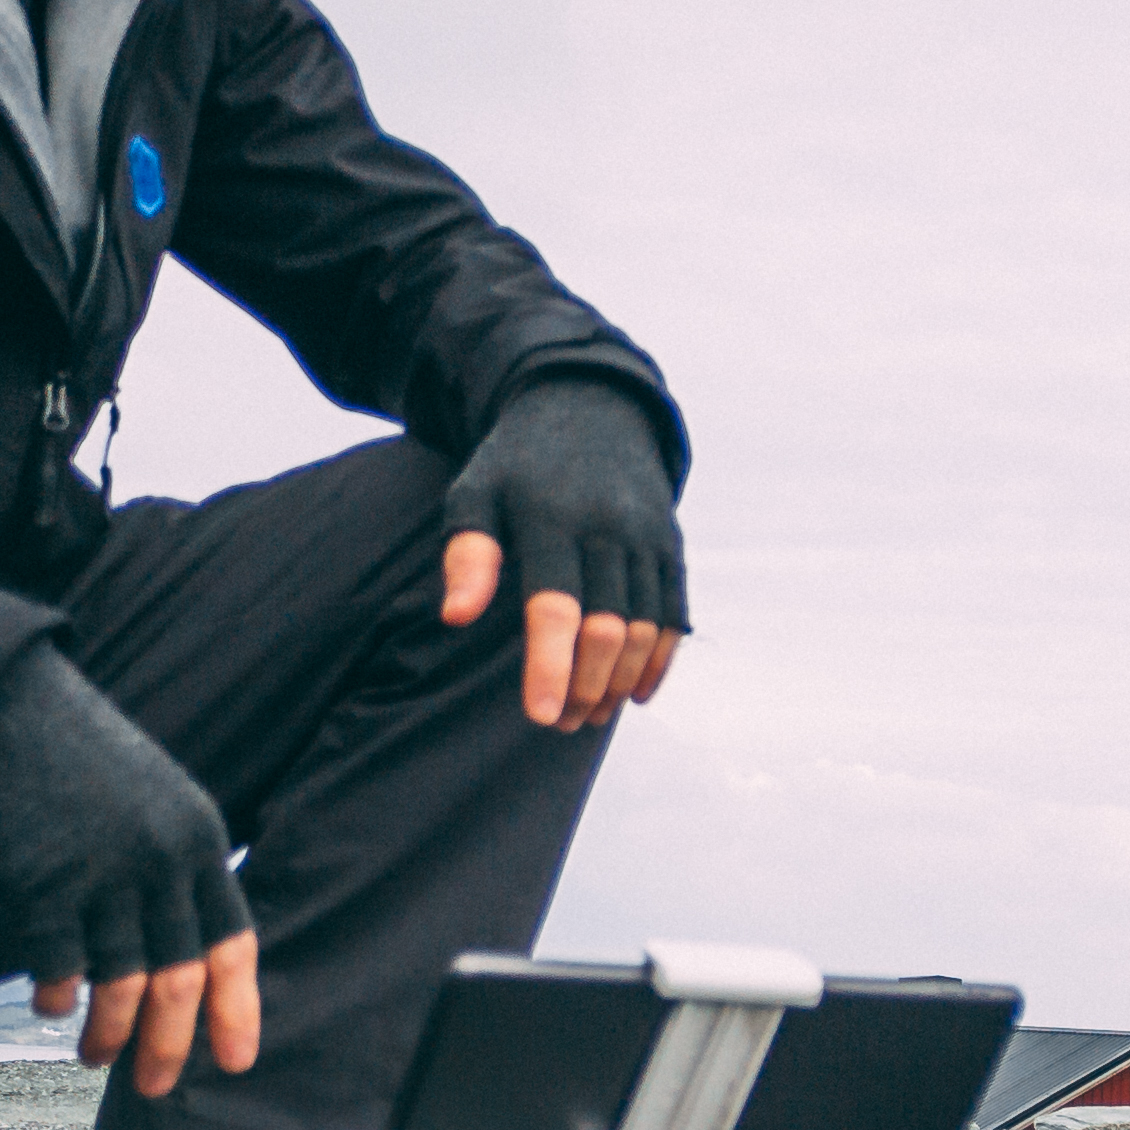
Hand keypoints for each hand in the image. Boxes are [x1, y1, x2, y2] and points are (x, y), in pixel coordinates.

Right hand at [0, 650, 258, 1094]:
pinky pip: (60, 967)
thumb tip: (174, 954)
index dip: (236, 1008)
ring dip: (110, 1032)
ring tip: (95, 1054)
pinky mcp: (44, 880)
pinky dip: (59, 998)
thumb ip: (169, 865)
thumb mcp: (150, 799)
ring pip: (121, 983)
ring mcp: (104, 871)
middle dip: (170, 1044)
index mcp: (198, 837)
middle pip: (180, 978)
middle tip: (155, 1086)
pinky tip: (52, 1007)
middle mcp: (162, 858)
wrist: (2, 702)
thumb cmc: (71, 754)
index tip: (236, 1059)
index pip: (232, 941)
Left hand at [438, 378, 687, 731]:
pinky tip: (636, 694)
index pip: (554, 606)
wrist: (589, 405)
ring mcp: (646, 535)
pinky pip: (674, 613)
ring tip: (591, 715)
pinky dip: (660, 660)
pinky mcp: (670, 542)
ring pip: (644, 628)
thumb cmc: (516, 464)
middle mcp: (607, 526)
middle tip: (559, 724)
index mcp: (551, 517)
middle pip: (606, 628)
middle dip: (584, 687)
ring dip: (620, 682)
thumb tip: (455, 618)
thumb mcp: (476, 491)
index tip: (539, 717)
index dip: (549, 666)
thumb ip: (467, 553)